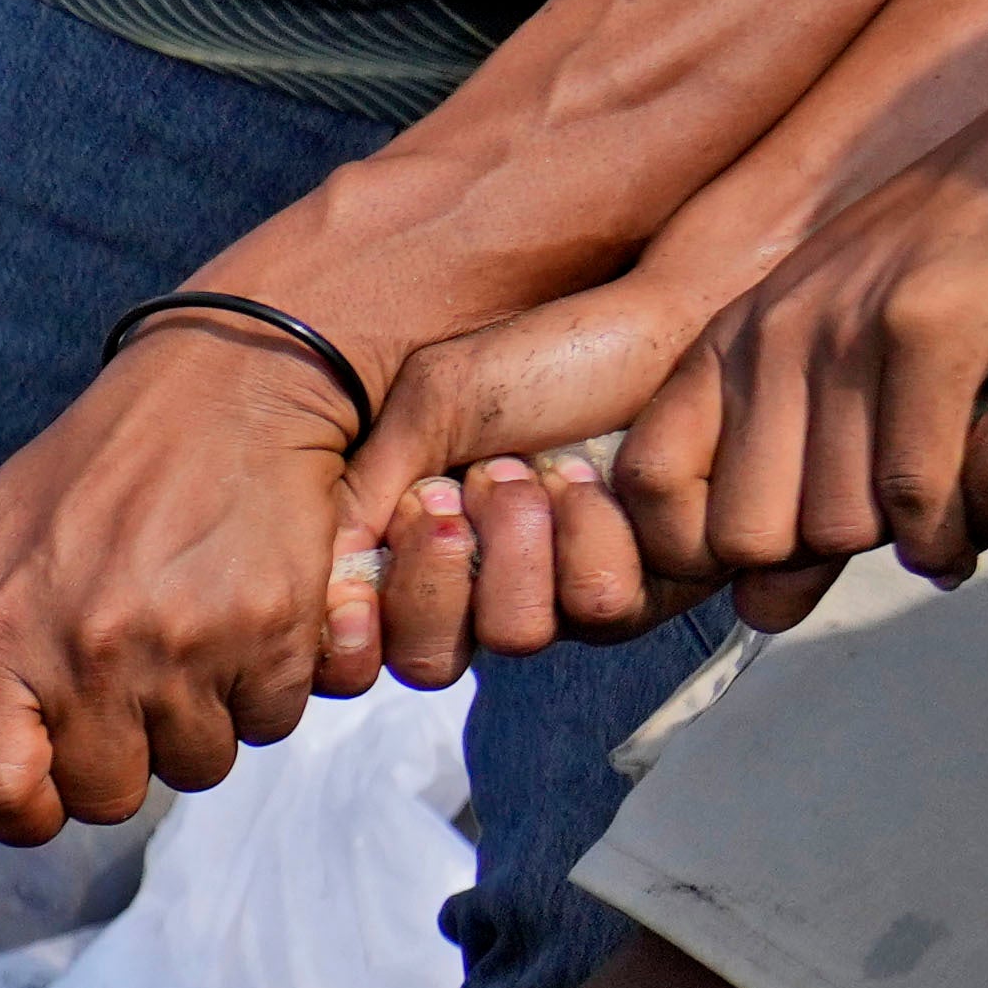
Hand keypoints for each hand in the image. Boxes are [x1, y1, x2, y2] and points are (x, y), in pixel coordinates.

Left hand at [0, 312, 367, 840]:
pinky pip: (270, 722)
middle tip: (124, 693)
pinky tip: (237, 629)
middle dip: (117, 761)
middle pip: (107, 796)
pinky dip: (261, 691)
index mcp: (2, 636)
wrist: (223, 383)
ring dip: (194, 727)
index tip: (40, 794)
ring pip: (196, 766)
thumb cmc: (84, 473)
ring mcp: (189, 645)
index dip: (21, 814)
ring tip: (182, 649)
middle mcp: (94, 651)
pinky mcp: (275, 631)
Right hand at [319, 290, 682, 684]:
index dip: (351, 641)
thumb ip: (369, 486)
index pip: (361, 650)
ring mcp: (561, 600)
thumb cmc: (543, 357)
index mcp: (419, 553)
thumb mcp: (431, 406)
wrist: (663, 325)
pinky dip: (589, 528)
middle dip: (437, 574)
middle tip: (462, 487)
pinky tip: (598, 475)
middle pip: (429, 662)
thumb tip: (323, 572)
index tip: (355, 601)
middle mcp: (484, 591)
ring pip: (515, 634)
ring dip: (521, 538)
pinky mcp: (641, 593)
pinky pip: (598, 605)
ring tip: (541, 467)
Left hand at [617, 134, 987, 599]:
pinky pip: (914, 488)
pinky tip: (965, 536)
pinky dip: (943, 536)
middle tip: (876, 536)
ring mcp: (849, 323)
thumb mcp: (840, 366)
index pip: (650, 488)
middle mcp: (773, 331)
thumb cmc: (943, 279)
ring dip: (890, 548)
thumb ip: (796, 488)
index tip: (768, 556)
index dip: (696, 550)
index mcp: (728, 340)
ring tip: (935, 525)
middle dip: (811, 560)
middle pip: (746, 535)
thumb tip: (760, 615)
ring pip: (834, 525)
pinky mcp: (936, 321)